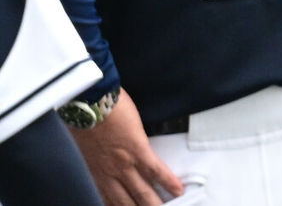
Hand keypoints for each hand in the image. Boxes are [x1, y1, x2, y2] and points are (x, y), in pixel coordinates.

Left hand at [70, 89, 184, 203]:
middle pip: (127, 203)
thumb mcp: (85, 146)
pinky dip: (168, 181)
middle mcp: (110, 175)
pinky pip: (155, 169)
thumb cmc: (83, 120)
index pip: (109, 201)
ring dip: (154, 204)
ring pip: (142, 192)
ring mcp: (124, 163)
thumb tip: (100, 158)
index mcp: (96, 174)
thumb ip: (96, 158)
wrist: (87, 104)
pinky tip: (178, 189)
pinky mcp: (137, 149)